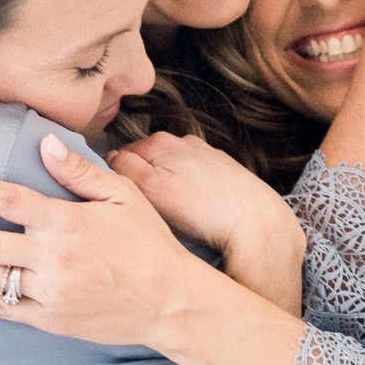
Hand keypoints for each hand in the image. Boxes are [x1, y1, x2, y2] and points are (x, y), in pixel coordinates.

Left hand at [0, 138, 203, 344]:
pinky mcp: (49, 318)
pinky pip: (0, 309)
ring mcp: (49, 291)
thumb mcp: (123, 197)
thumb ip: (78, 172)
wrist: (170, 302)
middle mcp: (53, 257)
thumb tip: (44, 142)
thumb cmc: (148, 244)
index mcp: (67, 221)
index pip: (9, 199)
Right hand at [109, 131, 305, 292]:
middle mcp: (183, 142)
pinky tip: (197, 213)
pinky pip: (194, 182)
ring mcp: (206, 156)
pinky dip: (191, 195)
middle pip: (146, 164)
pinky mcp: (224, 172)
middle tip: (148, 214)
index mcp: (160, 142)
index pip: (119, 157)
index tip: (121, 204)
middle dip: (143, 185)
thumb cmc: (202, 210)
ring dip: (168, 190)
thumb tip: (108, 157)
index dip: (116, 182)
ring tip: (175, 216)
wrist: (256, 222)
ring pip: (171, 173)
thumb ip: (123, 168)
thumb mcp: (149, 189)